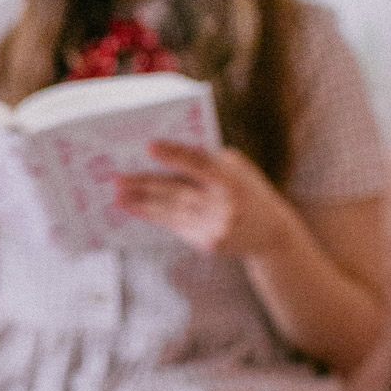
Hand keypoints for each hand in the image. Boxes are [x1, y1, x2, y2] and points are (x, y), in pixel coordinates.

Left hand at [114, 140, 292, 257]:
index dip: (175, 155)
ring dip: (142, 203)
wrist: (272, 234)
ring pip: (171, 212)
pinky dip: (154, 216)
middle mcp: (225, 205)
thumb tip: (169, 153)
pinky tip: (136, 209)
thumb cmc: (250, 191)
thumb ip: (211, 160)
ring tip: (119, 196)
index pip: (200, 164)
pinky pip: (176, 226)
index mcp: (233, 181)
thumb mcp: (240, 170)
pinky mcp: (207, 243)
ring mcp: (216, 227)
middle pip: (178, 191)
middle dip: (145, 184)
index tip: (149, 146)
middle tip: (118, 178)